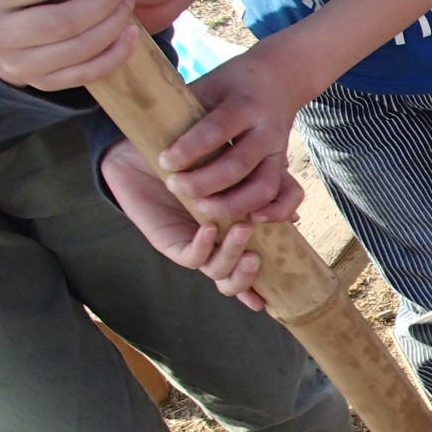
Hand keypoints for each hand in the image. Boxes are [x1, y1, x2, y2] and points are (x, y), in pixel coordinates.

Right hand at [0, 0, 138, 89]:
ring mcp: (16, 64)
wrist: (12, 24)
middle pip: (62, 21)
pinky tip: (130, 31)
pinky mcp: (42, 83)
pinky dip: (116, 53)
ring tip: (128, 1)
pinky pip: (87, 73)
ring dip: (114, 24)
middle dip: (103, 0)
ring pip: (78, 48)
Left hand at [101, 139, 303, 309]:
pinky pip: (191, 258)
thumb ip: (263, 187)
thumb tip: (294, 213)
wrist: (137, 152)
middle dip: (249, 274)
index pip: (258, 264)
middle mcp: (216, 244)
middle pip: (239, 279)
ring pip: (218, 272)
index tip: (284, 258)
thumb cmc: (190, 157)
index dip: (272, 273)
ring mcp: (195, 245)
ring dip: (232, 257)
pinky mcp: (170, 243)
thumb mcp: (234, 169)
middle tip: (257, 254)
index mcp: (235, 232)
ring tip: (241, 230)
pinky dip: (203, 248)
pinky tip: (208, 228)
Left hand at [157, 45, 306, 221]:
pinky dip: (272, 211)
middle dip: (201, 184)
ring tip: (201, 209)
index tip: (164, 161)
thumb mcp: (206, 85)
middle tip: (174, 186)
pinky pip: (284, 195)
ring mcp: (278, 151)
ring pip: (261, 188)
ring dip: (230, 205)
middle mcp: (265, 131)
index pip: (214, 132)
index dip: (187, 151)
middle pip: (235, 166)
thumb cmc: (230, 85)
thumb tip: (141, 128)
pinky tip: (248, 219)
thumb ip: (185, 111)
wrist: (277, 79)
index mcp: (243, 106)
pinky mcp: (283, 166)